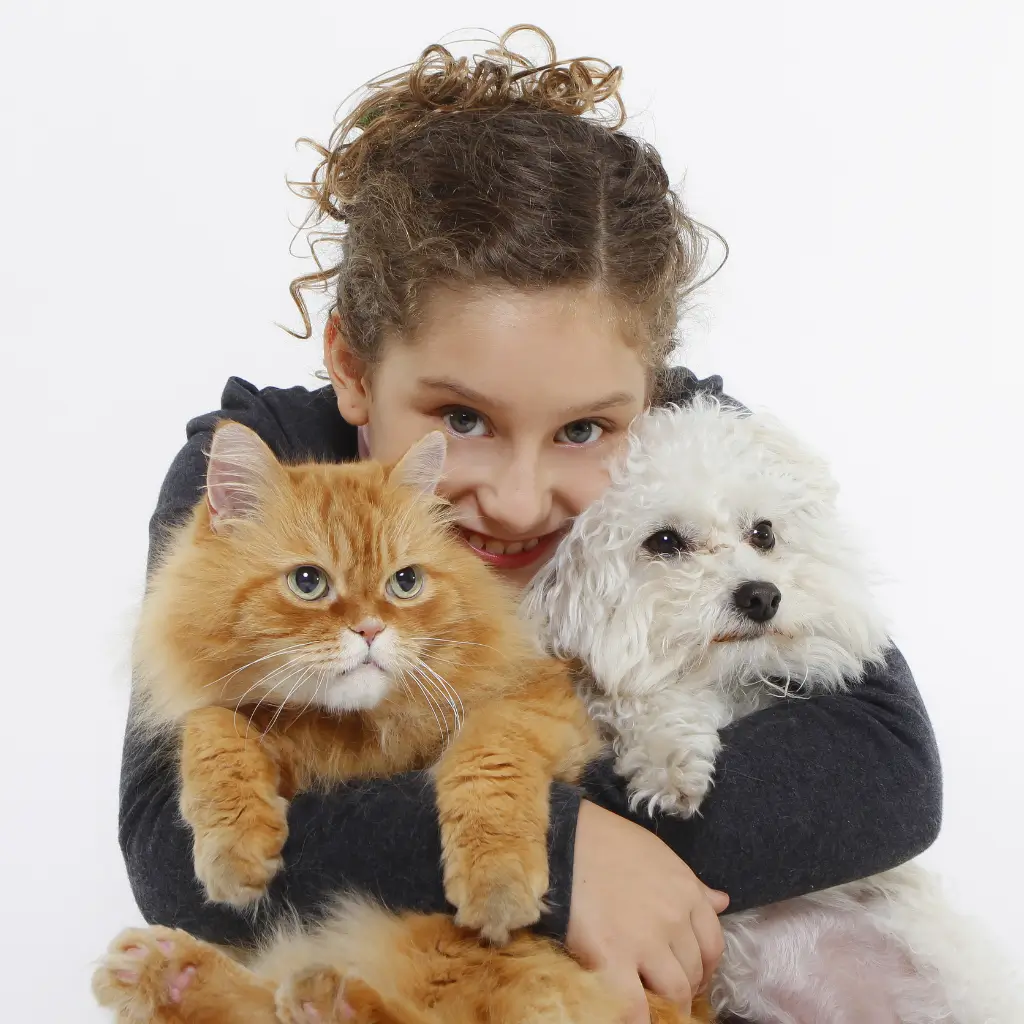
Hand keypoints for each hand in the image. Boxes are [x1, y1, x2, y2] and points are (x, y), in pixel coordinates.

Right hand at [566, 800, 728, 1023]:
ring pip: (675, 993)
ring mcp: (646, 941)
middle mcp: (674, 919)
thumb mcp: (657, 854)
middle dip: (685, 986)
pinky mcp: (613, 959)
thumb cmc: (604, 841)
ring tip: (652, 1005)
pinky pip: (638, 1008)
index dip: (704, 966)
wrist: (561, 840)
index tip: (691, 974)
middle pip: (694, 971)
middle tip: (666, 990)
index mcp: (686, 891)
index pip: (713, 944)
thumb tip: (722, 902)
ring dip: (667, 1005)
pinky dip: (641, 1019)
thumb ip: (692, 884)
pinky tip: (636, 1017)